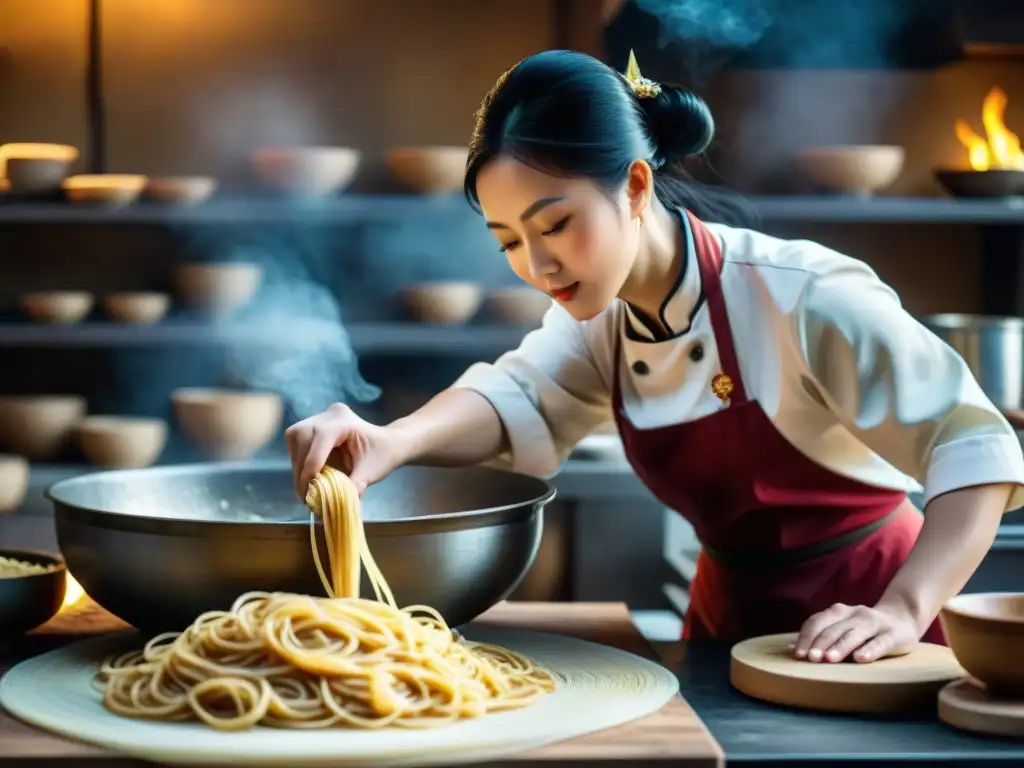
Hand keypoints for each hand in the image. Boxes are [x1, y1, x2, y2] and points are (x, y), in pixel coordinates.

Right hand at [284, 403, 404, 499]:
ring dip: (297, 464)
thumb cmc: (383, 455)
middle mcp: (330, 414)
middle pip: (301, 436)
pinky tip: (308, 475)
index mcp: (345, 420)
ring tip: (305, 487)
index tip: (308, 491)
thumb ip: (353, 486)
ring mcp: (320, 417)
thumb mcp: (371, 472)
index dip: (311, 466)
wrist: (388, 444)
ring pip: (295, 437)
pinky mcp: (314, 425)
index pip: (320, 439)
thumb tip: (335, 502)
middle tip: (304, 494)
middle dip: (300, 467)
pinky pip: (297, 441)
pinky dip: (299, 460)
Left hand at [792, 602, 920, 663]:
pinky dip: (870, 650)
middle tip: (810, 659)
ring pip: (854, 634)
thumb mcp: (841, 627)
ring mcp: (875, 623)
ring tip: (829, 659)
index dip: (807, 637)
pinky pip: (880, 642)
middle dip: (820, 644)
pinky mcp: (893, 635)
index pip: (817, 622)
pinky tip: (860, 659)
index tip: (797, 654)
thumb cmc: (864, 629)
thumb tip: (790, 649)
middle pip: (834, 629)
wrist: (903, 618)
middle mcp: (855, 614)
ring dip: (840, 646)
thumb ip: (819, 635)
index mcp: (839, 611)